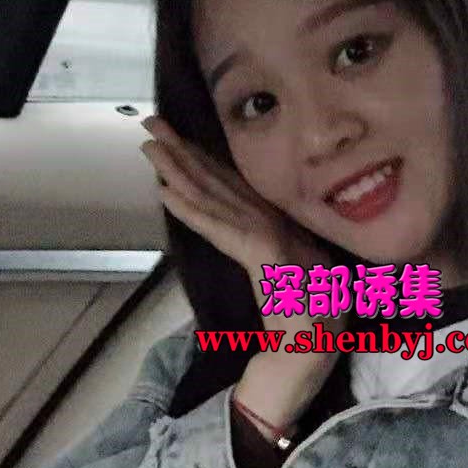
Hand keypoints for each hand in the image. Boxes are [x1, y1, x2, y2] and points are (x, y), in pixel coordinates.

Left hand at [141, 115, 348, 412]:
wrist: (318, 347)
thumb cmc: (315, 316)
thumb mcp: (303, 274)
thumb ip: (287, 249)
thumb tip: (276, 237)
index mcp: (276, 225)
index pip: (232, 186)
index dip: (202, 158)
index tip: (175, 136)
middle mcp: (266, 224)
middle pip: (216, 182)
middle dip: (182, 151)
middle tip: (150, 121)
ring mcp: (264, 235)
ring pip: (213, 195)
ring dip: (178, 167)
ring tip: (149, 141)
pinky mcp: (261, 252)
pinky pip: (218, 226)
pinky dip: (190, 208)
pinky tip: (164, 190)